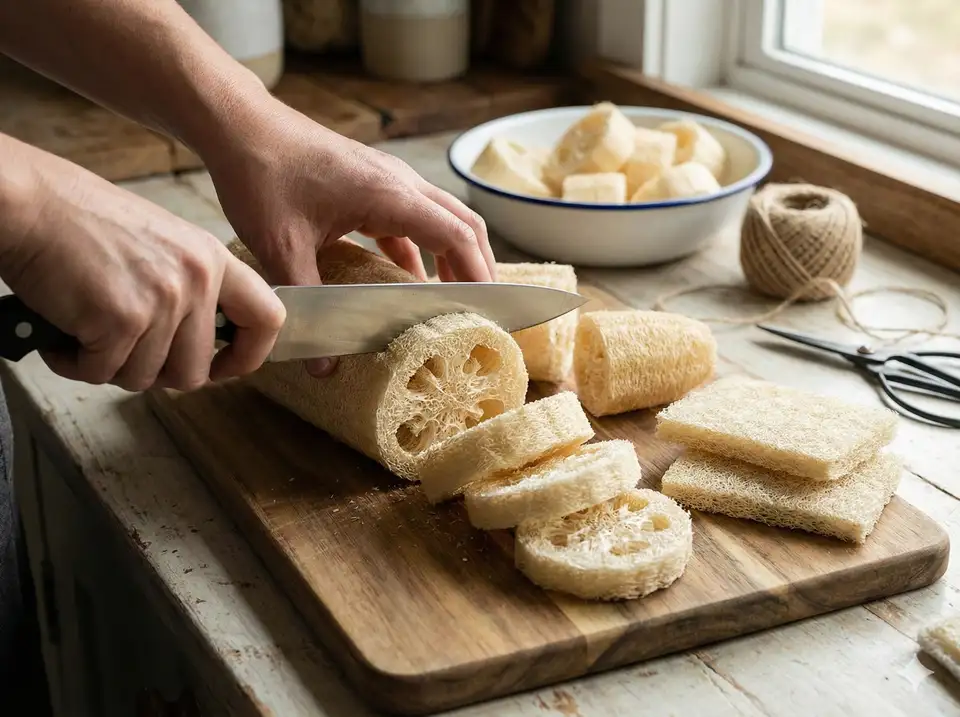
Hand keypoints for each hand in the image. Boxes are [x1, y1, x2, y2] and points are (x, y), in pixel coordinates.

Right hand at [0, 138, 285, 390]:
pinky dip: (76, 364)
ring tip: (86, 332)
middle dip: (154, 373)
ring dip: (109, 367)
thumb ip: (189, 286)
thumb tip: (197, 343)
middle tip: (122, 351)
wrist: (27, 202)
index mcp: (212, 258)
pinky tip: (62, 337)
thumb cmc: (80, 221)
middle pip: (196, 370)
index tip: (224, 367)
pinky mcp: (121, 320)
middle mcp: (197, 279)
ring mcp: (162, 300)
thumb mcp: (160, 243)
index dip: (249, 355)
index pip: (267, 318)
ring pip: (146, 378)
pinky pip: (104, 373)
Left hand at [199, 98, 495, 375]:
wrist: (241, 126)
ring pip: (442, 219)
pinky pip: (412, 219)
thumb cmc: (262, 176)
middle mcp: (400, 182)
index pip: (456, 236)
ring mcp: (388, 179)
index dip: (477, 276)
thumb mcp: (282, 247)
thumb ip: (309, 303)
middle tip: (481, 311)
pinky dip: (422, 250)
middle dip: (478, 269)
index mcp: (390, 194)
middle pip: (463, 224)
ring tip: (455, 300)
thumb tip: (323, 367)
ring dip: (454, 258)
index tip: (487, 311)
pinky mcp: (373, 183)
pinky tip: (410, 280)